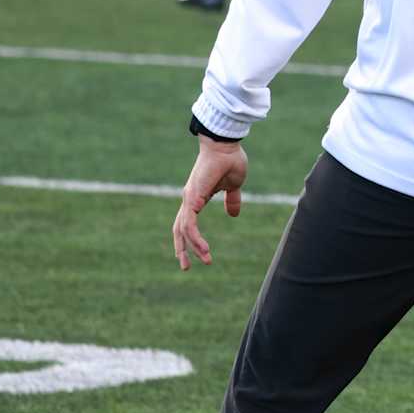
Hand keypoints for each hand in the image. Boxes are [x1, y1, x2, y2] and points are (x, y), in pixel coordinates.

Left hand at [172, 135, 246, 269]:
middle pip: (179, 230)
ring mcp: (188, 199)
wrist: (225, 145)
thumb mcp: (234, 185)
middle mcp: (189, 200)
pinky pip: (189, 225)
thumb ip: (232, 200)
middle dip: (182, 249)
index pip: (187, 223)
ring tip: (204, 260)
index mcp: (196, 197)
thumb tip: (233, 214)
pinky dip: (194, 238)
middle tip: (187, 267)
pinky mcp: (192, 199)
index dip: (190, 238)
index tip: (201, 252)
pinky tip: (204, 248)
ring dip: (190, 248)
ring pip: (183, 230)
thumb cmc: (229, 160)